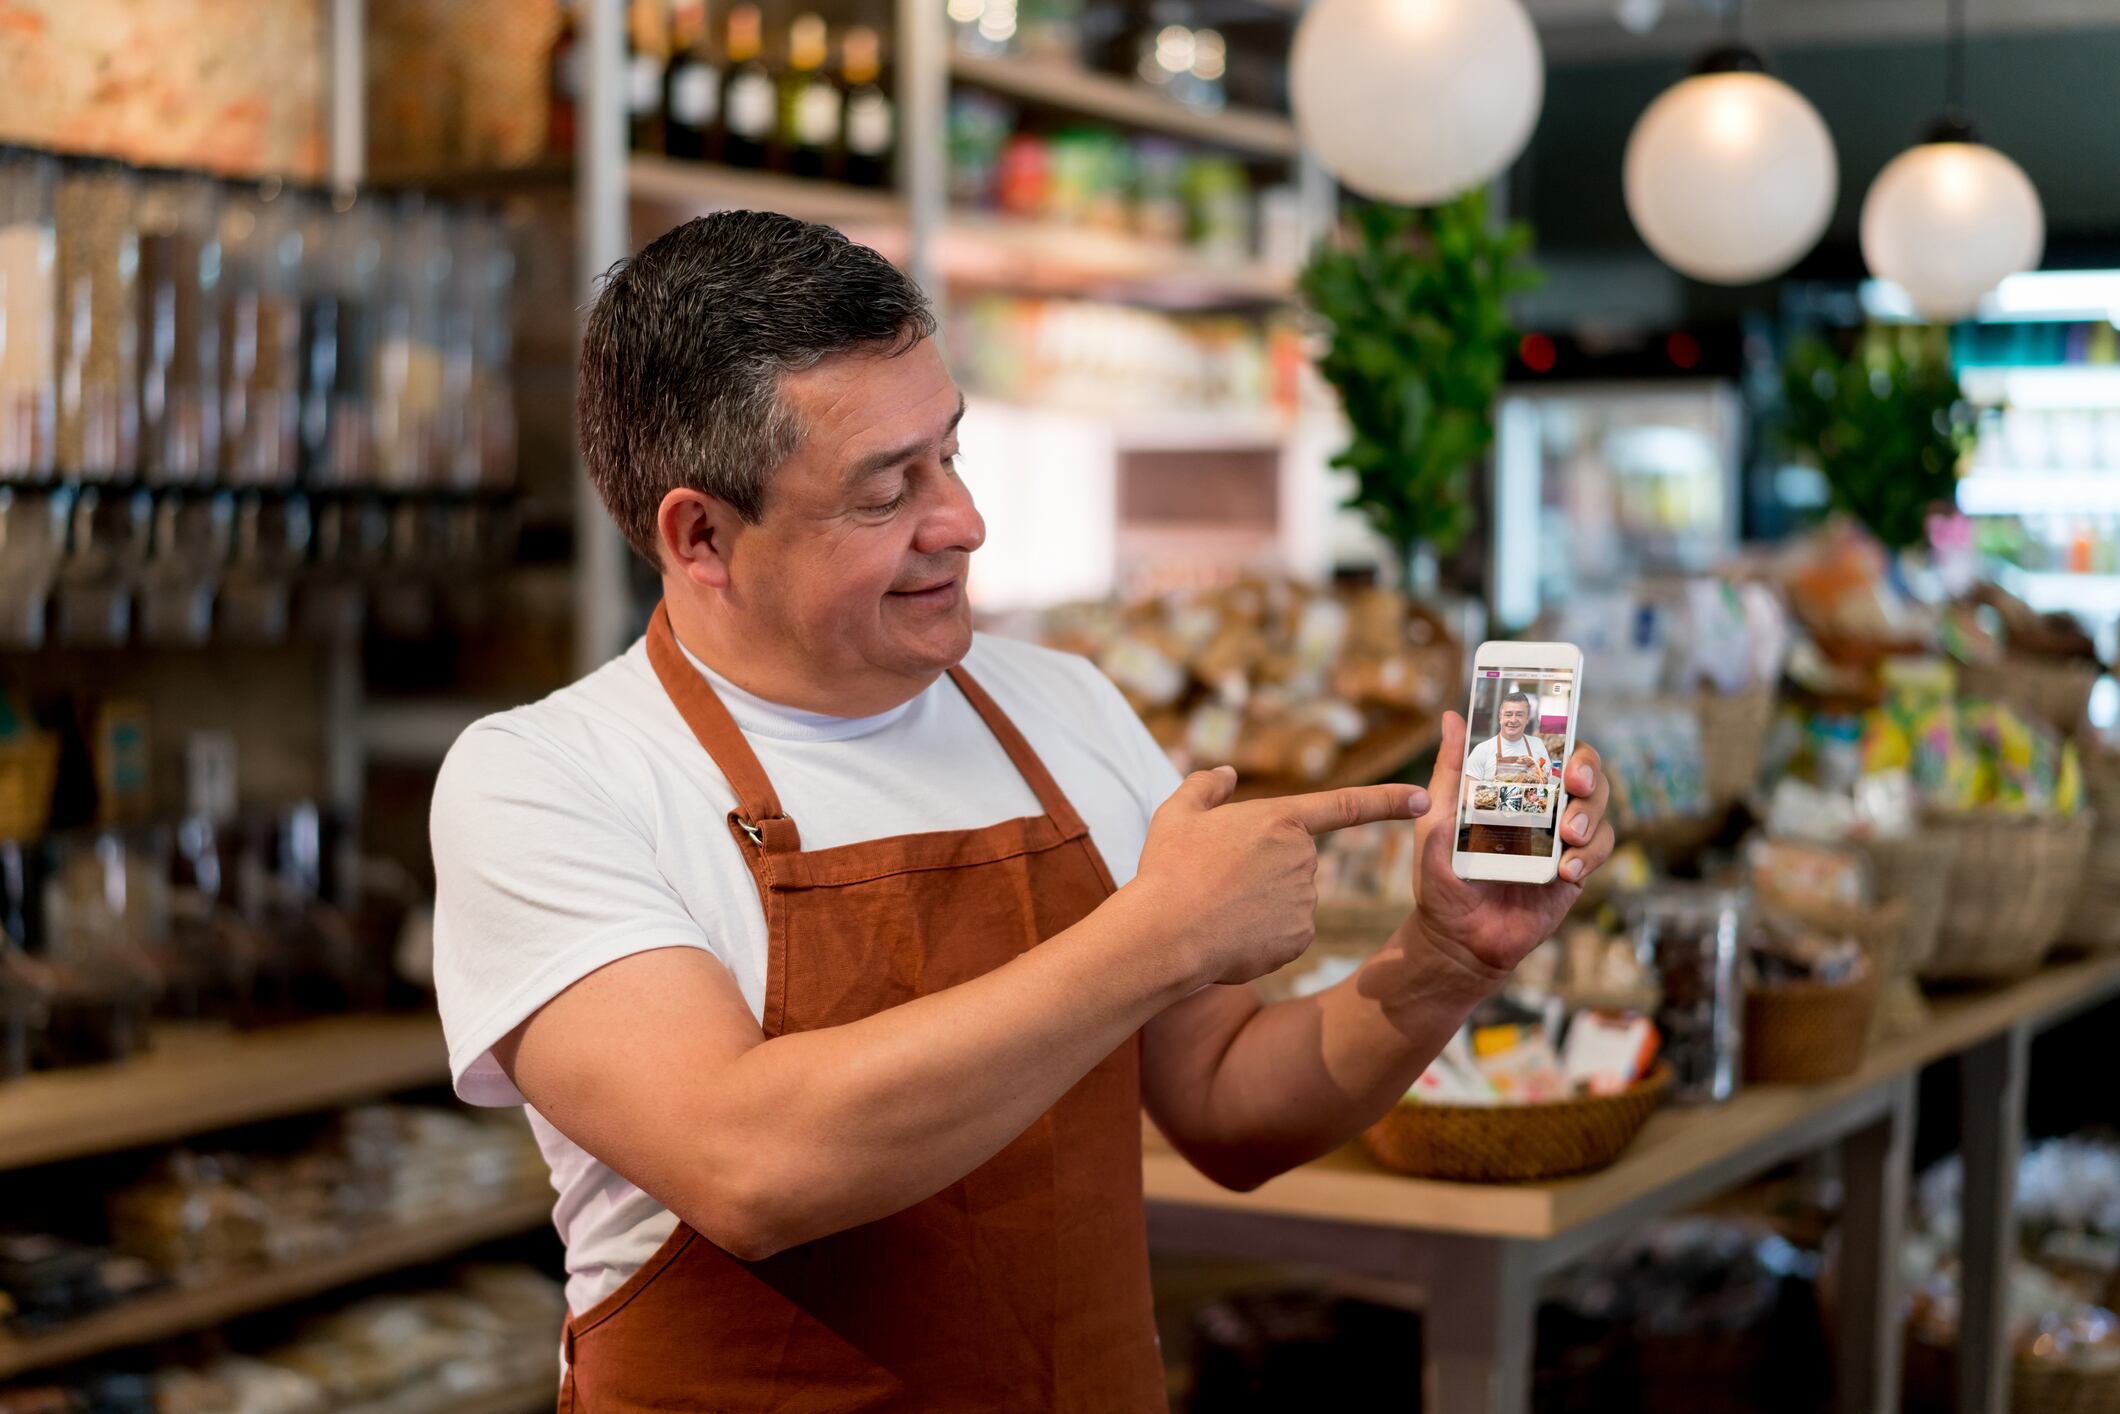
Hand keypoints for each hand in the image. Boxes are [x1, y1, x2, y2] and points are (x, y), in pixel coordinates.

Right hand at [1130, 767, 1429, 987]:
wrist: (1165, 934)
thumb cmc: (1168, 869)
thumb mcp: (1178, 814)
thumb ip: (1207, 786)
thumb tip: (1228, 775)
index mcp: (1281, 820)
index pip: (1347, 806)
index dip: (1389, 801)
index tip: (1425, 799)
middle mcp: (1304, 858)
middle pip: (1294, 861)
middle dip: (1264, 870)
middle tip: (1218, 880)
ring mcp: (1306, 901)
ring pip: (1289, 899)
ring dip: (1260, 904)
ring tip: (1218, 910)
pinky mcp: (1300, 939)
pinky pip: (1286, 932)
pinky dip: (1262, 935)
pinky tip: (1231, 936)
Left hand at [1407, 712, 1613, 994]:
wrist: (1458, 936)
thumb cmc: (1442, 875)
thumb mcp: (1438, 818)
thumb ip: (1449, 770)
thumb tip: (1451, 717)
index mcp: (1512, 786)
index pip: (1548, 747)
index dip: (1563, 736)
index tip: (1559, 741)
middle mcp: (1542, 805)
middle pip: (1584, 770)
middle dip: (1587, 770)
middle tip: (1573, 783)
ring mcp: (1561, 837)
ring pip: (1599, 806)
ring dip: (1590, 813)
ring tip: (1568, 833)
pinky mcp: (1575, 870)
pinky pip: (1599, 850)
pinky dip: (1589, 855)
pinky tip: (1566, 870)